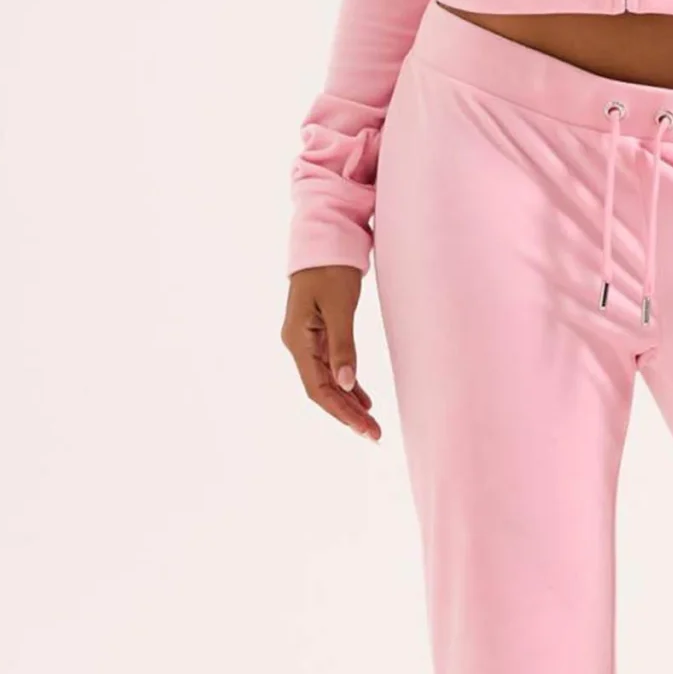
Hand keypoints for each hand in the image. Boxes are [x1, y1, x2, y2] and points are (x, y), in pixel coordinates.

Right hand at [281, 266, 381, 439]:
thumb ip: (343, 346)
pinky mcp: (319, 333)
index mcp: (298, 339)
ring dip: (348, 402)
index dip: (341, 411)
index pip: (318, 387)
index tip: (365, 429)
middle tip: (375, 435)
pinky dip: (348, 383)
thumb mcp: (341, 307)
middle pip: (322, 389)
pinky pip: (332, 366)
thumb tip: (347, 384)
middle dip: (347, 414)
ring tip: (371, 424)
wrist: (324, 238)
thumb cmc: (331, 268)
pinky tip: (362, 399)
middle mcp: (298, 343)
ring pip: (328, 380)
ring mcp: (307, 339)